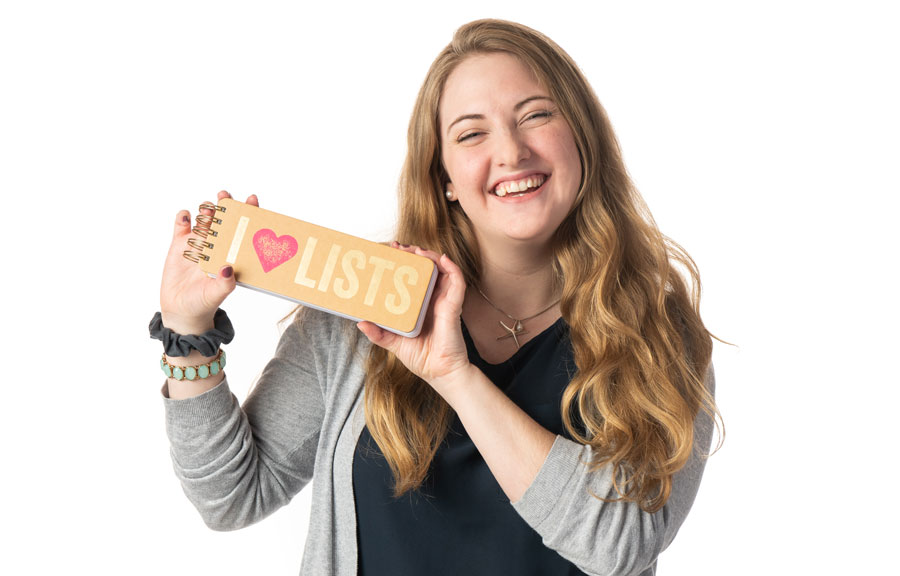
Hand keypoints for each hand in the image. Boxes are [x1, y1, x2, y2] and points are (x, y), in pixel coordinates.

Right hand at [159, 190, 258, 334]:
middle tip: (225, 196)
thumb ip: (225, 283)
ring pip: (204, 220)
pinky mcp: (179, 245)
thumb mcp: (216, 294)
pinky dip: (184, 217)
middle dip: (225, 205)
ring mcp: (198, 243)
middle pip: (224, 219)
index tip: (252, 200)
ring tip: (208, 210)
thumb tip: (228, 268)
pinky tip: (186, 217)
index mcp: (232, 254)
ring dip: (206, 211)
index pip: (243, 229)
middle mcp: (217, 245)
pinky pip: (181, 225)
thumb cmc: (204, 303)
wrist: (181, 310)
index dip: (249, 213)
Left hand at [356, 245, 470, 394]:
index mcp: (420, 305)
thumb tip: (360, 322)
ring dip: (431, 256)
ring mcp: (444, 301)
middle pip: (427, 269)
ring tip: (416, 250)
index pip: (414, 277)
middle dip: (415, 254)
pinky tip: (442, 259)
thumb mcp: (393, 343)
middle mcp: (433, 299)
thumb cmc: (422, 358)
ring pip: (442, 270)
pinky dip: (451, 268)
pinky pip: (457, 282)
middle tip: (399, 247)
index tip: (391, 252)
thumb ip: (378, 333)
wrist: (440, 373)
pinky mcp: (453, 306)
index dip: (405, 263)